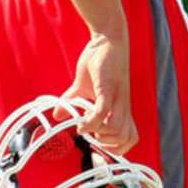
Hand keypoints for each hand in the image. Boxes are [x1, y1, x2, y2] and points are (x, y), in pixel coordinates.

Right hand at [58, 32, 138, 155]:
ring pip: (117, 131)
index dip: (117, 147)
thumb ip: (72, 102)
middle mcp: (121, 107)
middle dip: (107, 145)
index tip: (98, 142)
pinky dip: (91, 122)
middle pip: (126, 140)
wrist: (107, 39)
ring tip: (87, 126)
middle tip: (93, 134)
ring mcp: (117, 99)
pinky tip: (81, 122)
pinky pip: (103, 113)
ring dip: (100, 134)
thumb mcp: (83, 88)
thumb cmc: (99, 62)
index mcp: (119, 109)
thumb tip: (57, 114)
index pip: (130, 139)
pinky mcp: (108, 89)